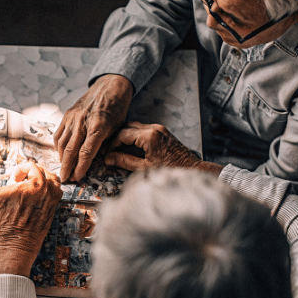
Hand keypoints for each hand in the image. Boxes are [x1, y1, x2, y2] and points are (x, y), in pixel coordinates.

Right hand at [0, 162, 62, 276]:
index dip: (20, 169)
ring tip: (31, 185)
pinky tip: (36, 194)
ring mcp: (54, 198)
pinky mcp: (55, 207)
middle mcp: (49, 190)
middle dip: (30, 173)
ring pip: (52, 179)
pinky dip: (47, 188)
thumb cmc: (7, 220)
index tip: (14, 178)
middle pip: (43, 170)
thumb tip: (15, 180)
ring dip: (41, 179)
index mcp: (36, 184)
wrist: (18, 240)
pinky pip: (55, 191)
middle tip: (21, 181)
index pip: (31, 165)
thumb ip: (8, 182)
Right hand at [54, 74, 133, 181]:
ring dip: (61, 158)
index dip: (80, 167)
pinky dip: (58, 146)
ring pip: (62, 143)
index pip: (86, 152)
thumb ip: (106, 143)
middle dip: (67, 167)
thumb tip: (97, 160)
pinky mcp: (67, 114)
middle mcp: (83, 121)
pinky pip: (59, 133)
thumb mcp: (118, 128)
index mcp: (98, 126)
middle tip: (66, 179)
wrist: (110, 86)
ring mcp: (73, 117)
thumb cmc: (117, 108)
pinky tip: (61, 154)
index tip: (78, 178)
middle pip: (71, 150)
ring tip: (63, 169)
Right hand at [105, 121, 223, 174]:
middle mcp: (154, 128)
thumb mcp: (144, 168)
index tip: (107, 153)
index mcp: (149, 136)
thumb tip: (109, 158)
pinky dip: (135, 136)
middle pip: (127, 127)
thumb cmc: (170, 171)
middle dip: (117, 138)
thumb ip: (124, 161)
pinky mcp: (162, 132)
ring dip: (126, 136)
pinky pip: (143, 129)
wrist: (191, 170)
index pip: (122, 134)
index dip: (111, 144)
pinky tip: (131, 148)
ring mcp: (159, 129)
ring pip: (135, 126)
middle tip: (110, 150)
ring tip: (119, 149)